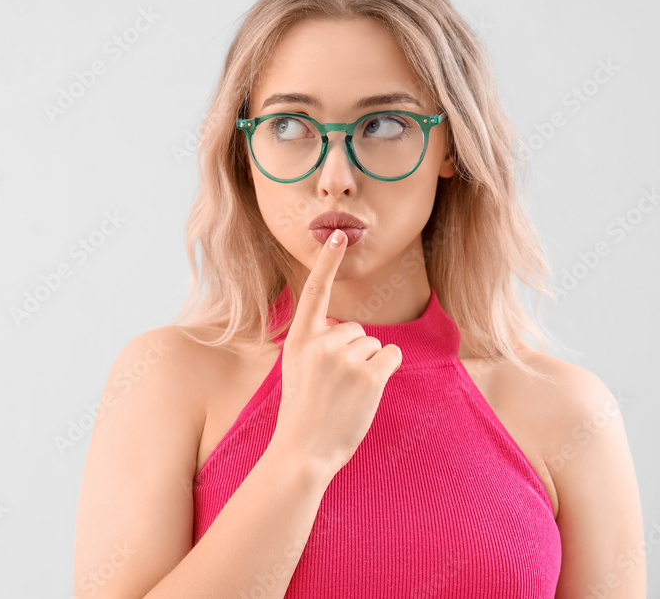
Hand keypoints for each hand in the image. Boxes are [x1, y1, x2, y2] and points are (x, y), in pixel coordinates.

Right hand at [274, 229, 402, 476]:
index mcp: (299, 340)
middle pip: (355, 329)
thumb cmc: (303, 413)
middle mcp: (321, 343)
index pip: (315, 292)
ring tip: (346, 393)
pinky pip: (390, 357)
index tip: (339, 235)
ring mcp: (345, 358)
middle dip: (352, 351)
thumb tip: (345, 328)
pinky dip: (385, 370)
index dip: (328, 262)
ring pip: (373, 344)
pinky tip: (367, 391)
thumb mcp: (296, 370)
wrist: (302, 452)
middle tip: (334, 385)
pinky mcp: (369, 375)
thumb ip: (316, 344)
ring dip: (368, 365)